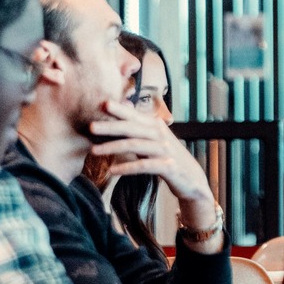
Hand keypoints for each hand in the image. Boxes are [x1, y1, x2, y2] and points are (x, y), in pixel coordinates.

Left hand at [88, 100, 215, 225]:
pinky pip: (144, 166)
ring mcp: (165, 150)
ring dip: (113, 147)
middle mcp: (161, 135)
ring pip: (136, 145)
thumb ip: (139, 128)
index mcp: (156, 126)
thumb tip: (120, 112)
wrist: (192, 179)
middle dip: (111, 126)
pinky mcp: (168, 167)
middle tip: (90, 126)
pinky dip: (127, 168)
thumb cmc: (168, 158)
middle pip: (133, 128)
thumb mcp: (154, 140)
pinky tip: (112, 171)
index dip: (119, 109)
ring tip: (94, 151)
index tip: (101, 103)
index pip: (134, 116)